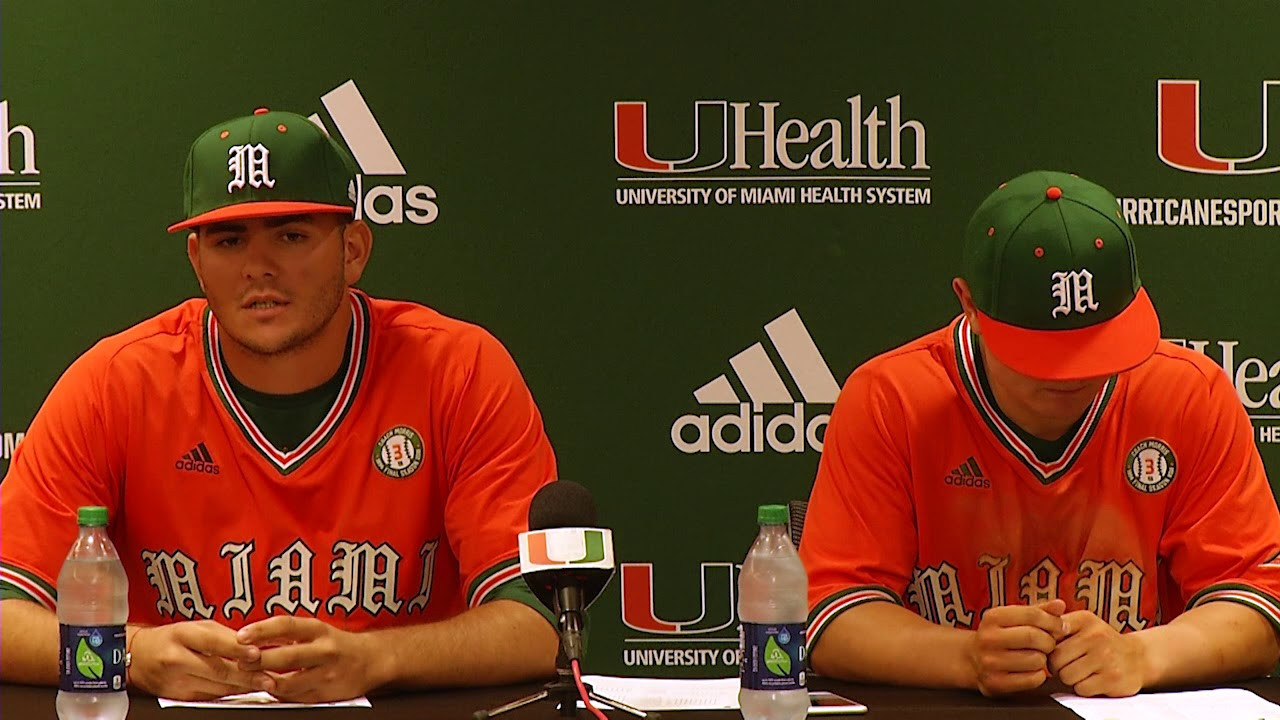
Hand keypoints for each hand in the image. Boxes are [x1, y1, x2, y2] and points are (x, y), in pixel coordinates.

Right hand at [128, 620, 270, 699]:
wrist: (136, 657)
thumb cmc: (171, 638)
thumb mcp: (195, 627)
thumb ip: (223, 635)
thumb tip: (251, 644)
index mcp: (182, 635)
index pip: (213, 642)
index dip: (236, 649)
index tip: (256, 654)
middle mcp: (177, 659)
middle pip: (217, 670)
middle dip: (246, 676)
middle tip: (268, 679)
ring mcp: (176, 681)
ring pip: (216, 687)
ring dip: (242, 687)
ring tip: (264, 685)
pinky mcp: (177, 696)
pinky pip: (209, 697)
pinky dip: (229, 693)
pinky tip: (244, 690)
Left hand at [235, 616, 384, 702]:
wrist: (370, 660)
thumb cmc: (337, 644)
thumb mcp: (316, 630)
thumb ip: (287, 634)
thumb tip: (250, 638)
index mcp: (319, 629)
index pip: (286, 625)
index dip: (262, 630)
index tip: (241, 635)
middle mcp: (324, 650)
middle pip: (286, 657)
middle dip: (259, 661)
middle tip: (240, 662)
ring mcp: (326, 674)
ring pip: (289, 683)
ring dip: (266, 682)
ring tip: (253, 679)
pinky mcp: (326, 694)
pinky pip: (296, 698)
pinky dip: (280, 695)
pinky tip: (272, 689)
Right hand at [968, 599, 1066, 695]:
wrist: (972, 659)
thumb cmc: (1000, 636)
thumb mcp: (1014, 618)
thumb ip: (1038, 611)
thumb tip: (1060, 605)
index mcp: (993, 617)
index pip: (1032, 615)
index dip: (1053, 621)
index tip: (1060, 627)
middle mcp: (988, 638)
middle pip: (1034, 637)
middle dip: (1049, 641)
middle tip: (1048, 644)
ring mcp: (990, 662)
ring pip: (1036, 660)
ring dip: (1043, 659)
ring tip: (1035, 655)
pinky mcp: (996, 682)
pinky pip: (1033, 679)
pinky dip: (1039, 675)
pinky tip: (1030, 669)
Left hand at [1048, 610, 1145, 696]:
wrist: (1136, 657)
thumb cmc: (1100, 642)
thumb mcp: (1082, 624)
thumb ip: (1056, 624)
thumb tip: (1032, 633)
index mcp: (1084, 619)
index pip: (1050, 633)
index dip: (1046, 645)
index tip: (1053, 648)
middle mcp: (1096, 635)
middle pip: (1055, 659)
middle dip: (1057, 666)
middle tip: (1068, 664)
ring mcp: (1106, 657)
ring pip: (1066, 676)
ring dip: (1070, 678)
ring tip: (1081, 671)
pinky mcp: (1112, 679)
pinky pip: (1081, 689)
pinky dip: (1083, 688)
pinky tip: (1092, 679)